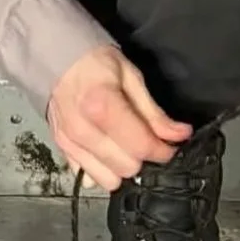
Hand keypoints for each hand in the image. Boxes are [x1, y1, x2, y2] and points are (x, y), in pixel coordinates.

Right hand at [47, 45, 190, 190]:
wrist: (59, 60)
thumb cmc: (98, 65)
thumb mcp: (132, 78)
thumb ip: (154, 113)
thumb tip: (180, 134)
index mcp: (101, 106)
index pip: (141, 145)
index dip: (163, 150)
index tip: (171, 145)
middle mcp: (82, 130)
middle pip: (127, 167)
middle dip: (143, 158)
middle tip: (147, 141)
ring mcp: (69, 144)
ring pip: (108, 180)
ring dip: (123, 168)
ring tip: (127, 148)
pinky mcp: (63, 151)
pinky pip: (89, 179)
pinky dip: (103, 170)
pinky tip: (108, 153)